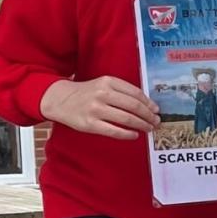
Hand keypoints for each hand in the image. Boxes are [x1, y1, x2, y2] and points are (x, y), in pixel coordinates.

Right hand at [40, 75, 158, 139]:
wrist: (60, 100)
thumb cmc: (87, 93)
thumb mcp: (103, 84)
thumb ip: (122, 91)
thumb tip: (147, 105)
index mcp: (108, 82)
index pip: (135, 93)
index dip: (149, 103)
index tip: (156, 110)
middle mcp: (103, 94)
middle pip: (134, 106)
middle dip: (149, 115)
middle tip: (156, 122)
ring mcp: (96, 109)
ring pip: (127, 119)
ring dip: (142, 125)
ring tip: (149, 128)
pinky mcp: (90, 124)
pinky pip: (114, 131)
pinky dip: (128, 134)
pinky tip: (135, 135)